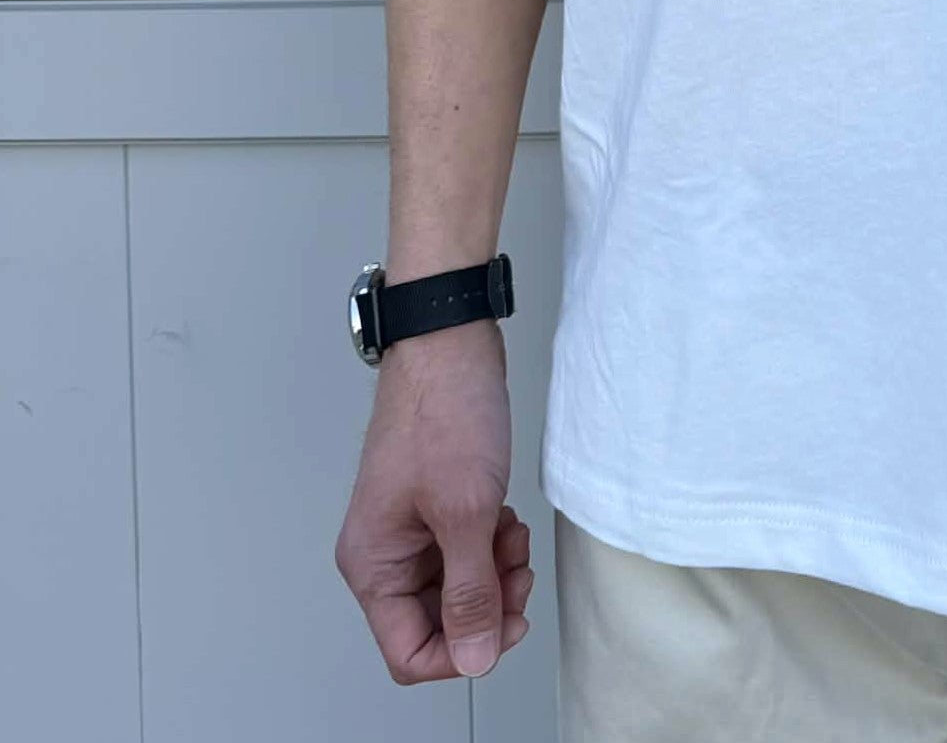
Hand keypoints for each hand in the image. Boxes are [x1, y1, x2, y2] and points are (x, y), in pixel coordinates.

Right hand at [334, 320, 533, 681]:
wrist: (451, 344)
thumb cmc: (445, 411)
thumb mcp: (466, 511)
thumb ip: (471, 591)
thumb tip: (476, 657)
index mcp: (373, 564)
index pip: (408, 651)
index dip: (462, 649)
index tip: (505, 622)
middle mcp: (386, 552)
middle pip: (437, 622)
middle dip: (486, 604)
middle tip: (517, 571)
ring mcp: (412, 528)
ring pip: (457, 588)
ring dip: (495, 573)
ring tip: (513, 535)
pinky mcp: (438, 506)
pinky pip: (467, 552)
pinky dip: (493, 545)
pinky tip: (508, 518)